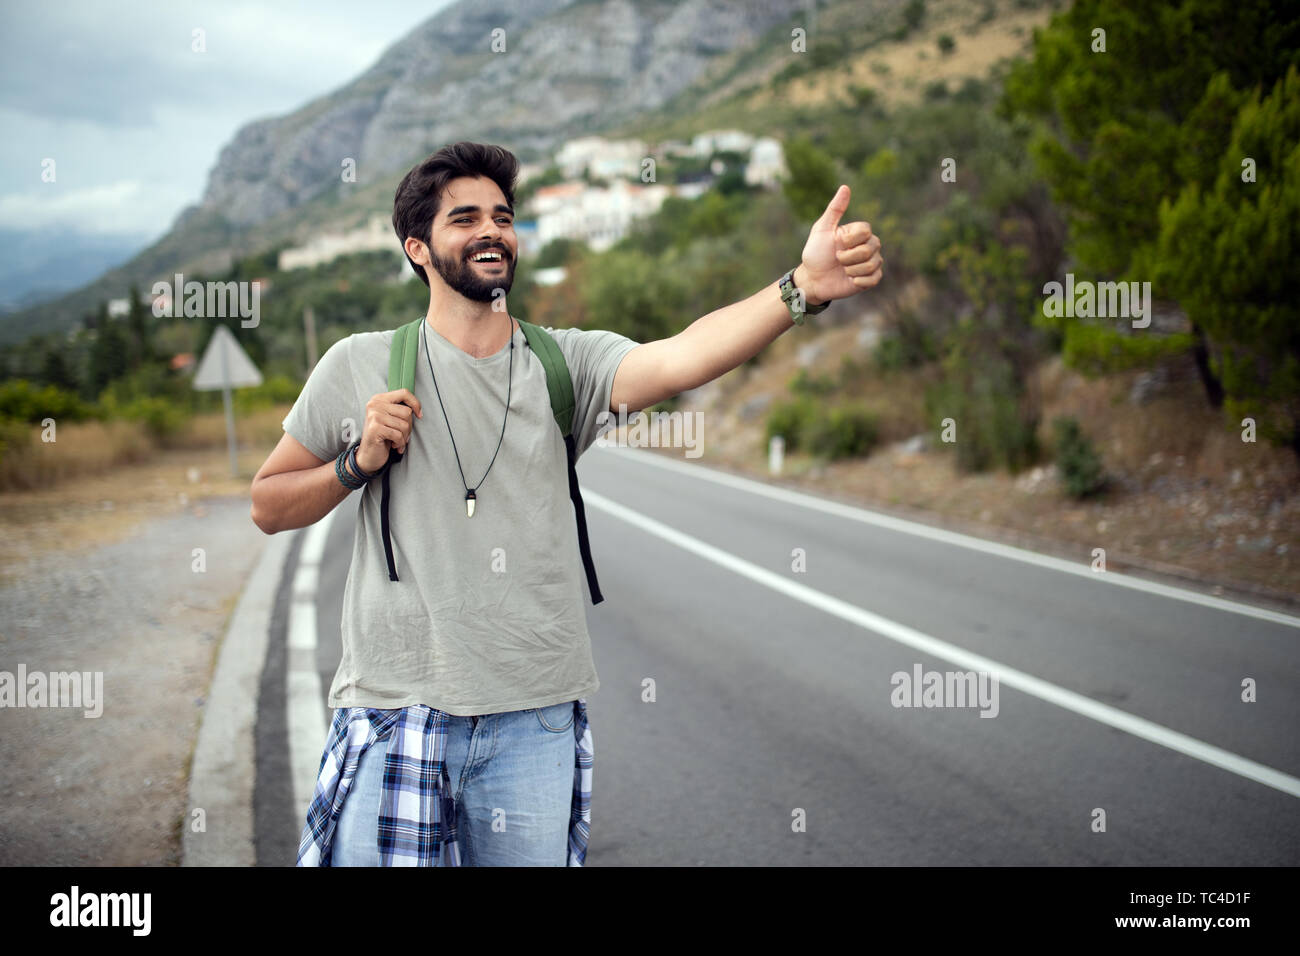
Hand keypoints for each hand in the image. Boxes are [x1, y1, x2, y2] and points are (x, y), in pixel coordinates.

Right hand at [357, 388, 421, 473]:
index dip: (416, 403)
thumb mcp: (390, 418)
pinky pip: (398, 435)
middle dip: (409, 427)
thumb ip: (399, 409)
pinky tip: (394, 446)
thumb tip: (417, 409)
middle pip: (407, 412)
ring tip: (398, 441)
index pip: (404, 393)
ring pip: (404, 425)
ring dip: (404, 437)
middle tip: (402, 435)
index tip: (419, 415)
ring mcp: (374, 416)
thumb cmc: (382, 437)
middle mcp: (375, 404)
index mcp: (379, 399)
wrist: (368, 455)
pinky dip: (400, 443)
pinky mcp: (375, 428)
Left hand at [796, 184, 882, 305]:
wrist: (812, 279)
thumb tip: (845, 187)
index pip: (866, 231)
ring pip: (872, 264)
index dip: (851, 240)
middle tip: (837, 259)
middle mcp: (868, 245)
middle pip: (871, 247)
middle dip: (849, 257)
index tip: (837, 243)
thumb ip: (835, 209)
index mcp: (858, 232)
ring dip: (852, 270)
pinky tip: (849, 280)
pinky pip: (874, 278)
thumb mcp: (822, 229)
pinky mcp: (870, 279)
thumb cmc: (815, 253)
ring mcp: (870, 262)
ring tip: (842, 270)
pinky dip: (859, 281)